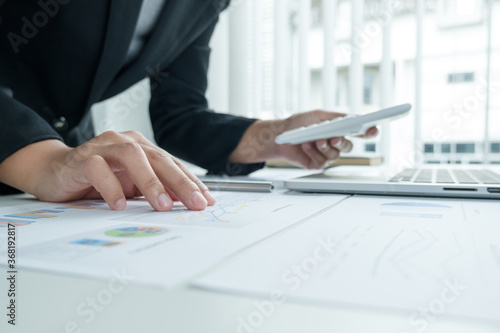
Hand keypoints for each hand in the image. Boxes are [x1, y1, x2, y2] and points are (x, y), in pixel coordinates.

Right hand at [0, 131, 215, 210]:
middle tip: (196, 203)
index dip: (191, 182)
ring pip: (132, 158)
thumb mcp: (131, 186)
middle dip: (181, 182)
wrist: (55, 172)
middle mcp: (126, 142)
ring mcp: (104, 147)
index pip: (172, 164)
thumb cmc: (98, 179)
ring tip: (163, 205)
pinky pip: (99, 169)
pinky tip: (119, 206)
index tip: (207, 201)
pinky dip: (111, 187)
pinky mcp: (82, 158)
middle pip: (159, 158)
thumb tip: (185, 203)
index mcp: (142, 148)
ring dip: (150, 182)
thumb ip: (154, 189)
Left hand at [229, 110, 377, 168]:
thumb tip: (354, 119)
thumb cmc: (299, 124)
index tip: (374, 129)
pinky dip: (312, 152)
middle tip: (334, 138)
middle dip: (341, 142)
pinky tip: (305, 145)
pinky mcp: (317, 164)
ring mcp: (327, 155)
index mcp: (338, 130)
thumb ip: (337, 117)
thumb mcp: (319, 116)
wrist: (280, 135)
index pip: (358, 132)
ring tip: (315, 140)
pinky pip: (321, 161)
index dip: (368, 132)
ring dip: (324, 147)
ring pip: (335, 155)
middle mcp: (335, 144)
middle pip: (348, 146)